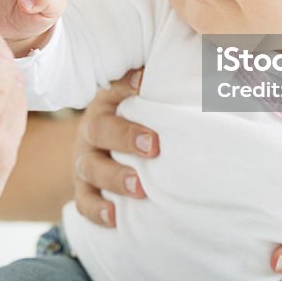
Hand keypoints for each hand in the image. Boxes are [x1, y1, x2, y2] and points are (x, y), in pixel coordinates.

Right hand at [73, 69, 157, 226]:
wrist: (106, 151)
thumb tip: (198, 63)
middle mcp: (92, 129)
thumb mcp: (146, 103)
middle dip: (125, 137)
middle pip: (99, 129)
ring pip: (90, 167)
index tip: (144, 81)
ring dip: (114, 177)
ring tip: (139, 187)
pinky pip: (83, 201)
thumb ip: (164, 89)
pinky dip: (97, 210)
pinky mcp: (83, 188)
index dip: (125, 85)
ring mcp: (85, 160)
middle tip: (153, 145)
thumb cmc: (138, 123)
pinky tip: (114, 217)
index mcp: (107, 102)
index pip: (113, 89)